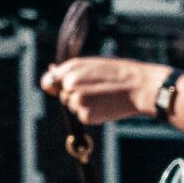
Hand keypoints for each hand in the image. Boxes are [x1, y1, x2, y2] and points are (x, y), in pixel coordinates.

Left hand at [39, 57, 162, 127]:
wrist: (137, 86)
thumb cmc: (115, 74)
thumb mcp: (90, 65)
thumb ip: (67, 73)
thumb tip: (46, 83)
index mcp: (70, 68)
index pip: (51, 80)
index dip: (61, 83)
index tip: (77, 83)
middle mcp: (70, 84)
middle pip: (63, 95)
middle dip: (75, 94)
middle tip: (97, 88)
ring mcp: (77, 101)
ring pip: (72, 106)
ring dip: (83, 104)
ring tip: (102, 96)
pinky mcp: (85, 116)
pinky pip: (82, 116)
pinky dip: (91, 114)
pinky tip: (104, 105)